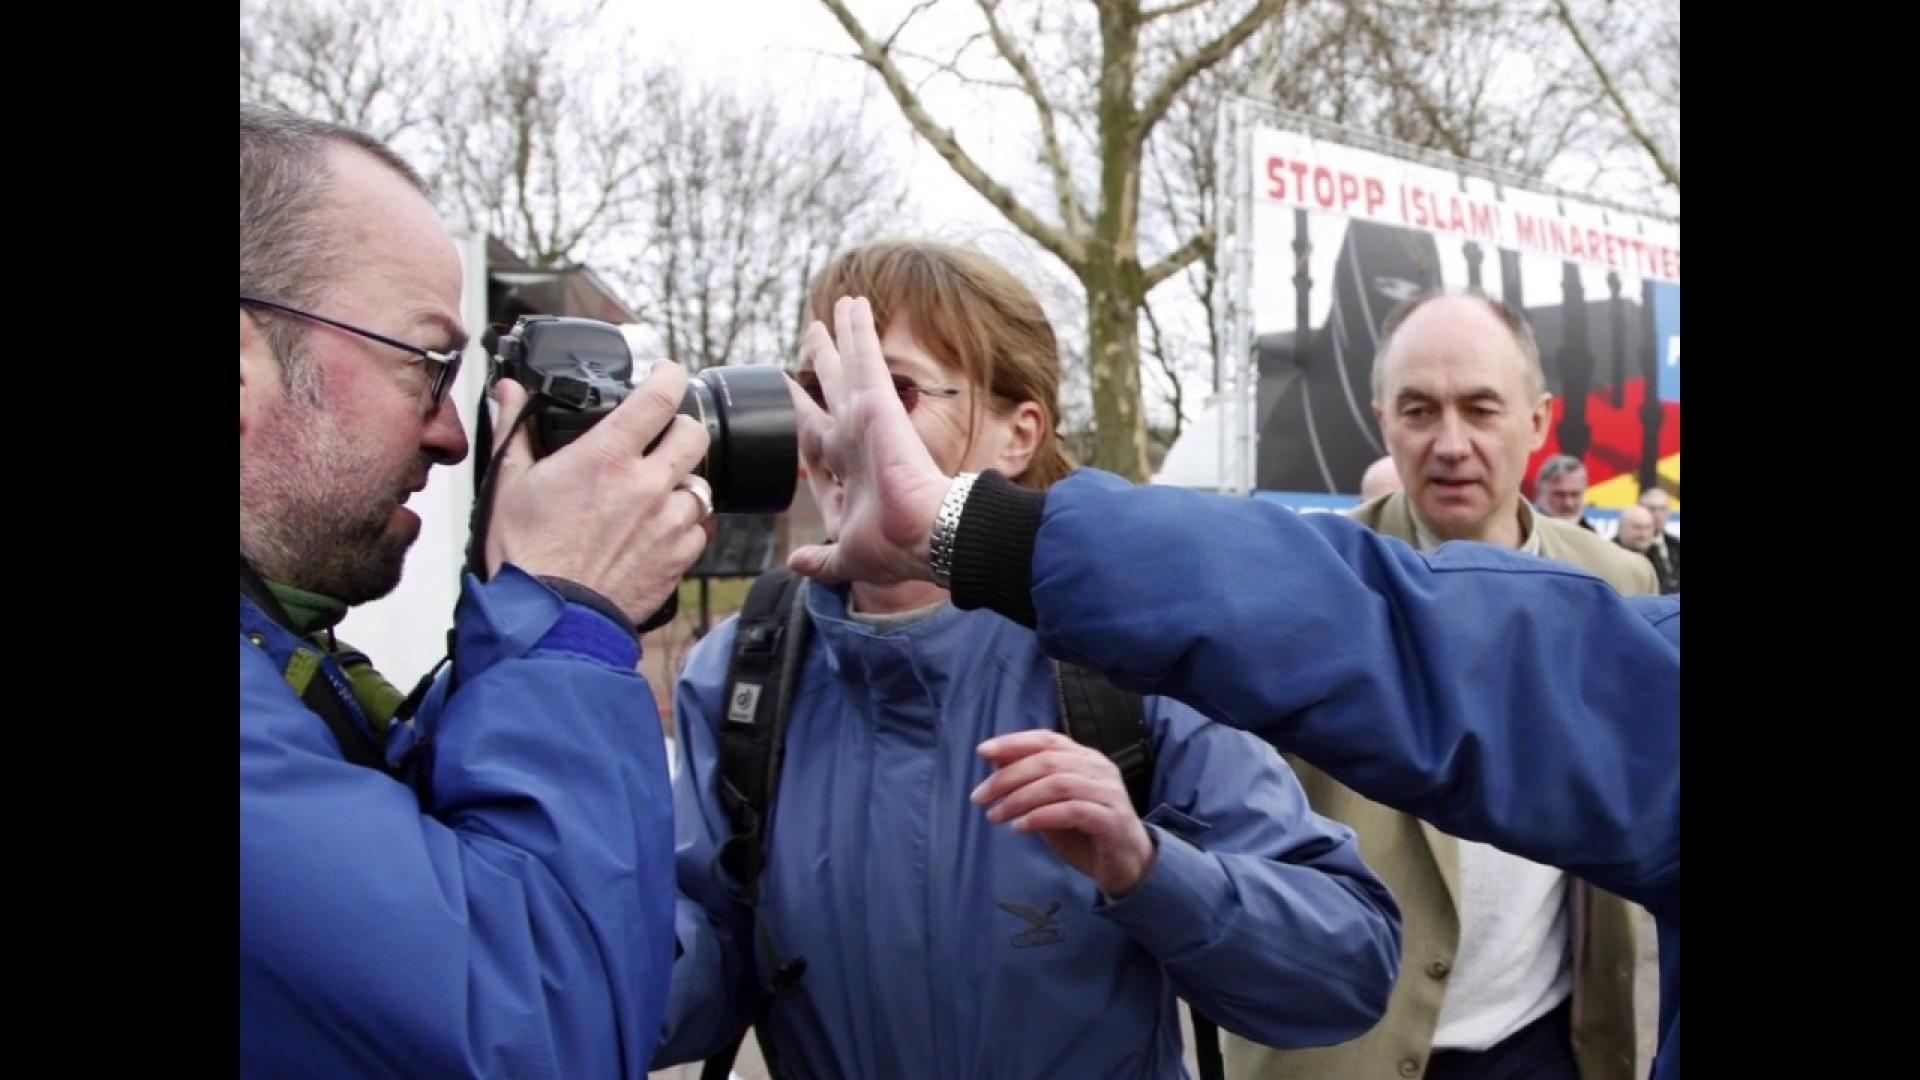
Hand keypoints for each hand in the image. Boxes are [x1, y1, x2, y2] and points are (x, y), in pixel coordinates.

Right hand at [485, 362, 712, 622]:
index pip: (660, 396)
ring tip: (656, 491)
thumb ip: (515, 429)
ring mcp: (668, 522)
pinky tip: (659, 528)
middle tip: (663, 436)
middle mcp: (646, 484)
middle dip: (682, 428)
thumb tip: (510, 392)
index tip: (667, 373)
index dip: (670, 375)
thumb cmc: (526, 555)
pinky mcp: (679, 557)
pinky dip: (685, 525)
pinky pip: (700, 529)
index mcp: (607, 456)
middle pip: (695, 433)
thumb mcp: (509, 483)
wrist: (548, 618)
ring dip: (682, 482)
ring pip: (702, 483)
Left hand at [785, 297, 952, 585]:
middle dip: (820, 366)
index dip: (804, 423)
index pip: (817, 443)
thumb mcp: (845, 555)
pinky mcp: (878, 403)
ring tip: (830, 311)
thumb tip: (797, 564)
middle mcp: (854, 442)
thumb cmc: (893, 547)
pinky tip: (852, 304)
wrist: (923, 534)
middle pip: (830, 393)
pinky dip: (858, 330)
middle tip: (811, 338)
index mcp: (846, 474)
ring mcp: (866, 419)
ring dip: (838, 338)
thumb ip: (821, 560)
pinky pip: (864, 356)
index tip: (794, 408)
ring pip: (847, 367)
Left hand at [972, 730, 1156, 896]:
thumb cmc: (1084, 833)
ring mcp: (1109, 793)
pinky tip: (1019, 827)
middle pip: (1048, 761)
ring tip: (995, 816)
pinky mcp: (1112, 820)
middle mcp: (1099, 769)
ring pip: (1058, 784)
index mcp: (1085, 758)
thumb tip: (994, 761)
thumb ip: (1028, 784)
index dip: (1014, 742)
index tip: (982, 752)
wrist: (1126, 867)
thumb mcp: (1048, 805)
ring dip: (1020, 799)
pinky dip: (1041, 816)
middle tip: (979, 797)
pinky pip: (1073, 811)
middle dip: (1007, 777)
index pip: (1047, 739)